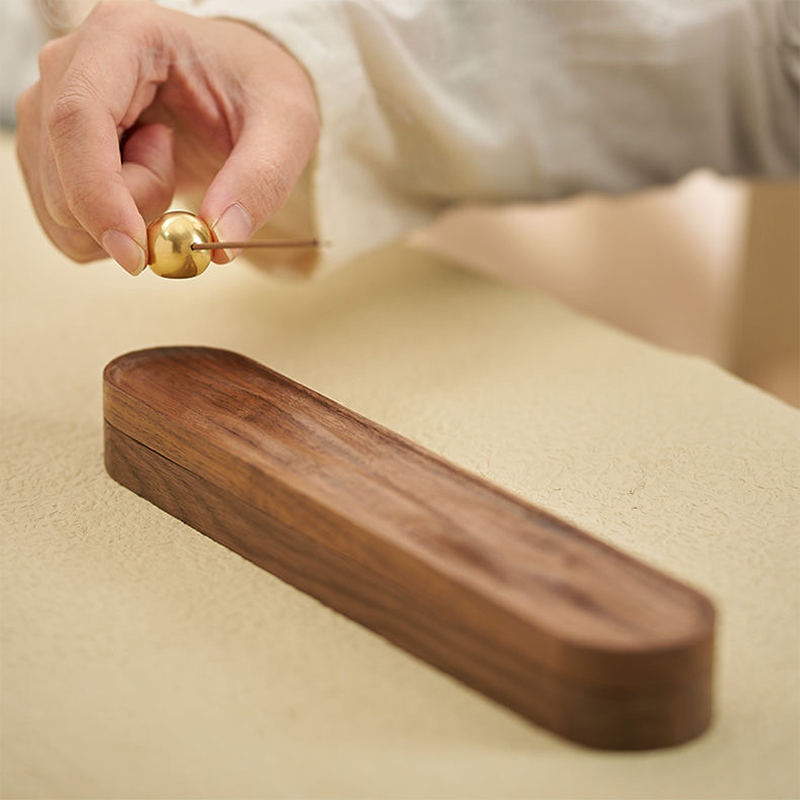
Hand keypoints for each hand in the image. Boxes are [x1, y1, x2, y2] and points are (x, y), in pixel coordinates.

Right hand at [15, 0, 319, 273]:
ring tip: (165, 170)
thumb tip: (221, 239)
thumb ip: (261, 179)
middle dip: (129, 212)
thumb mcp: (286, 125)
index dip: (98, 195)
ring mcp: (50, 106)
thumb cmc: (259, 90)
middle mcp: (70, 64)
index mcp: (123, 37)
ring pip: (59, 205)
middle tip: (181, 182)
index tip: (137, 254)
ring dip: (122, 220)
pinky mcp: (50, 148)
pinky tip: (141, 189)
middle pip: (64, 172)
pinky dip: (108, 232)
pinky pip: (63, 221)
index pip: (78, 119)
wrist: (239, 85)